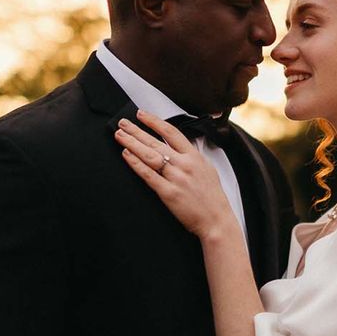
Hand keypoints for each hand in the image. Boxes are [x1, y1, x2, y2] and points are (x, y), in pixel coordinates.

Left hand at [114, 110, 235, 240]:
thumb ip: (192, 155)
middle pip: (155, 142)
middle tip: (123, 123)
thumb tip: (179, 146)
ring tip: (120, 136)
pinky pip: (148, 175)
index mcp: (194, 156)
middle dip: (137, 130)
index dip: (154, 121)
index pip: (171, 132)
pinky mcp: (168, 193)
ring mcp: (176, 178)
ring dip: (132, 143)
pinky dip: (136, 164)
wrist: (216, 220)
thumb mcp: (207, 168)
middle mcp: (184, 164)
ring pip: (149, 156)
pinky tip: (126, 155)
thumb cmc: (212, 196)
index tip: (141, 115)